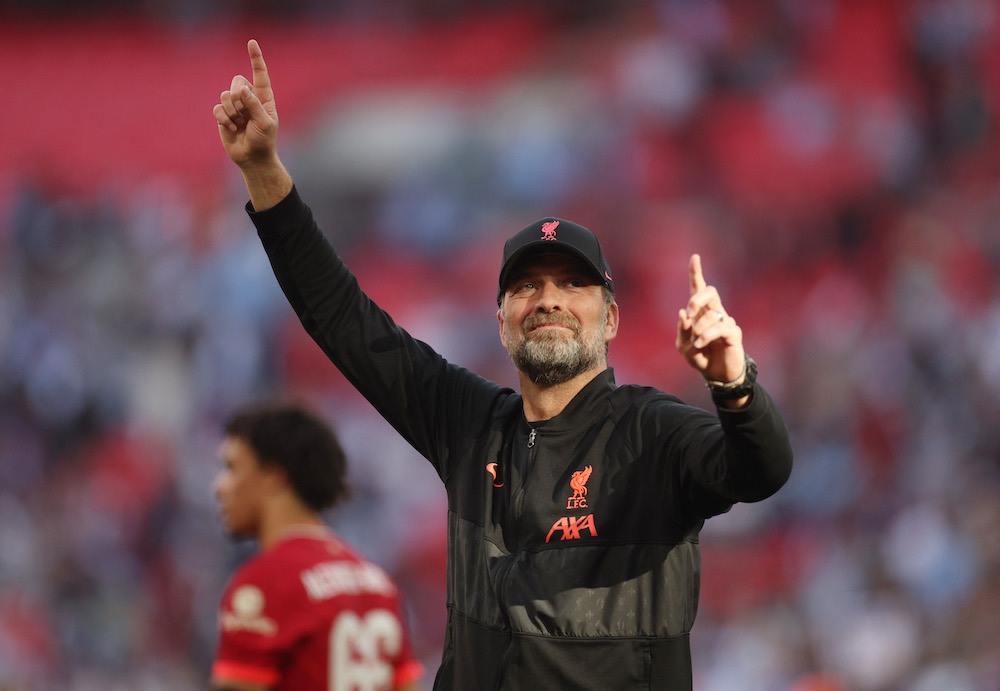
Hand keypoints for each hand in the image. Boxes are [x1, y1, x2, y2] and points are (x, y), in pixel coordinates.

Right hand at [213, 39, 278, 169]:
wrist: (252, 158)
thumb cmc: (264, 141)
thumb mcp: (265, 123)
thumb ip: (254, 105)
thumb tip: (241, 89)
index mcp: (263, 97)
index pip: (260, 74)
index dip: (255, 58)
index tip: (252, 42)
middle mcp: (248, 98)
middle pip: (237, 81)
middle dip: (237, 96)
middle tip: (243, 112)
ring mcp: (235, 106)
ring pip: (225, 95)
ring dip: (231, 110)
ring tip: (239, 123)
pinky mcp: (223, 115)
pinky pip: (217, 108)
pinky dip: (223, 118)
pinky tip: (231, 128)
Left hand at [675, 254, 745, 383]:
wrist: (717, 374)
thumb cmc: (700, 356)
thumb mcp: (684, 346)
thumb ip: (682, 331)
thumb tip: (682, 313)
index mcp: (701, 311)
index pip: (699, 288)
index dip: (696, 273)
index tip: (694, 257)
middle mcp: (715, 311)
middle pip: (709, 291)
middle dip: (696, 299)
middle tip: (689, 313)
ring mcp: (726, 321)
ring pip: (711, 313)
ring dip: (698, 328)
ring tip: (696, 343)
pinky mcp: (733, 333)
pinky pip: (719, 328)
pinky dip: (706, 336)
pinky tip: (701, 344)